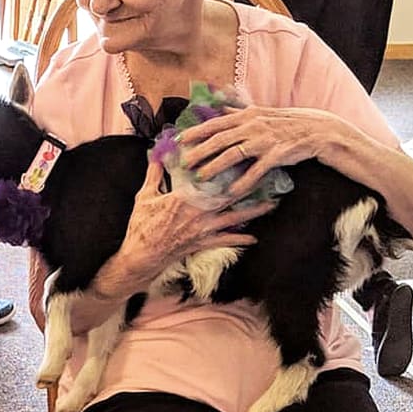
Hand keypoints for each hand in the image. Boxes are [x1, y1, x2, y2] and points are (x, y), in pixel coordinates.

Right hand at [92, 158, 275, 301]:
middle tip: (268, 176)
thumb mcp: (145, 196)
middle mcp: (198, 212)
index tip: (242, 157)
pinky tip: (253, 237)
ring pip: (234, 217)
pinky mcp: (203, 243)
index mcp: (184, 197)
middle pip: (230, 196)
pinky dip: (241, 239)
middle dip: (250, 186)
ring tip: (271, 205)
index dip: (227, 168)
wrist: (142, 256)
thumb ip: (154, 174)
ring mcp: (203, 228)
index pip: (210, 179)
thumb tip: (157, 155)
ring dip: (254, 212)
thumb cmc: (141, 225)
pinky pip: (226, 240)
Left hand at [176, 105, 347, 197]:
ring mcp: (264, 140)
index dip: (195, 132)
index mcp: (246, 115)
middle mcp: (252, 126)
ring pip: (233, 155)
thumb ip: (236, 113)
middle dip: (199, 152)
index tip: (178, 141)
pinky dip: (243, 181)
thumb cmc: (284, 122)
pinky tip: (232, 191)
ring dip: (215, 167)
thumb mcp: (259, 113)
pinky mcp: (277, 155)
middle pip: (219, 140)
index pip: (215, 124)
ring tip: (201, 178)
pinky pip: (256, 170)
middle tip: (184, 163)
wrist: (316, 129)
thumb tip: (217, 107)